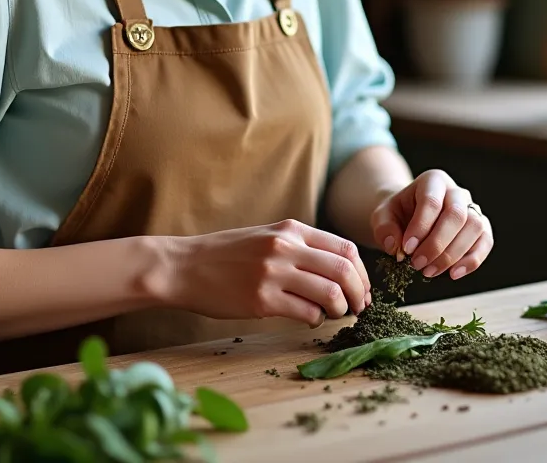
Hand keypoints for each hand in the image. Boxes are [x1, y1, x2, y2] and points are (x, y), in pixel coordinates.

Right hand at [159, 220, 370, 325]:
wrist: (184, 266)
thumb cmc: (226, 255)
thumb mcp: (266, 237)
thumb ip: (299, 247)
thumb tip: (339, 271)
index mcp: (290, 228)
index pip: (344, 248)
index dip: (362, 273)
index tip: (362, 289)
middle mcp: (285, 246)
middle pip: (344, 270)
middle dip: (359, 293)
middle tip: (358, 307)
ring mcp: (273, 273)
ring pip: (331, 294)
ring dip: (340, 310)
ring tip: (333, 315)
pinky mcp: (261, 300)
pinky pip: (306, 313)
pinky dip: (315, 319)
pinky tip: (308, 318)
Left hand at [370, 169, 492, 280]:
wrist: (410, 216)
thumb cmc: (398, 213)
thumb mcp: (382, 215)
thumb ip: (384, 227)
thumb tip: (394, 245)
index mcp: (432, 180)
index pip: (432, 201)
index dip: (420, 227)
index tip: (406, 249)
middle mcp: (456, 191)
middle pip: (457, 215)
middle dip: (437, 244)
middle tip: (418, 264)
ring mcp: (472, 208)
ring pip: (474, 228)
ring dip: (453, 254)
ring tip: (430, 271)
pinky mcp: (482, 227)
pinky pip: (485, 242)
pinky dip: (472, 260)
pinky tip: (453, 274)